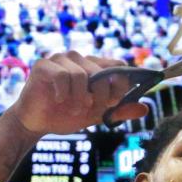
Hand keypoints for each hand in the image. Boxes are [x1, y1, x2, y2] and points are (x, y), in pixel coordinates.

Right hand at [10, 52, 148, 134]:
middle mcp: (78, 58)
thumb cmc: (65, 115)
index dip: (120, 85)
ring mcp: (60, 59)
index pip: (118, 66)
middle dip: (99, 96)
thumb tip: (145, 109)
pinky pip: (62, 75)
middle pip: (101, 72)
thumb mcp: (96, 115)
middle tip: (89, 108)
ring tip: (72, 108)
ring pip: (81, 75)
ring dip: (79, 98)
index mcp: (93, 66)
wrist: (36, 123)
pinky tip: (59, 100)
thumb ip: (118, 111)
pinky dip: (64, 93)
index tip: (112, 103)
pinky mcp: (44, 65)